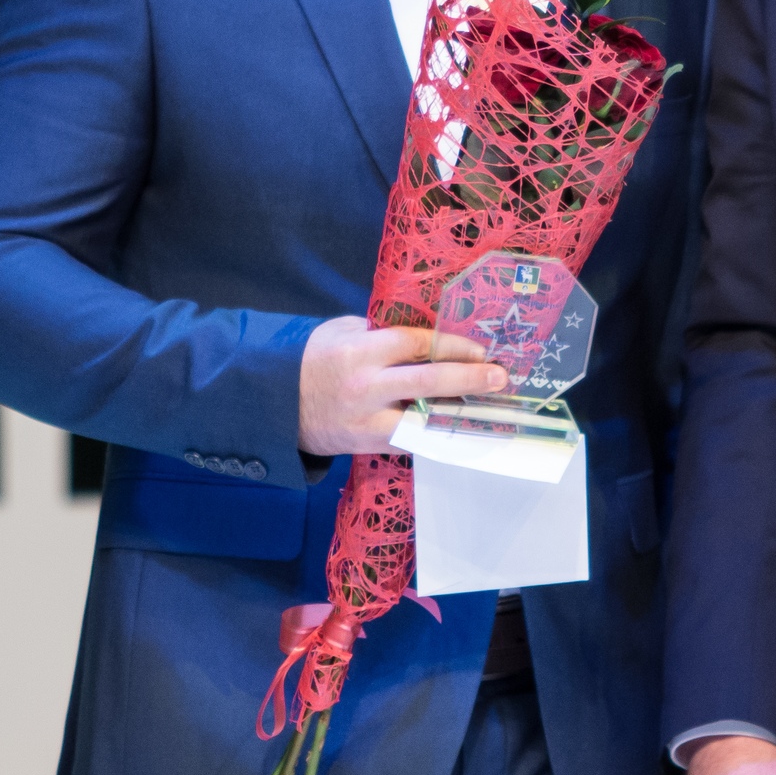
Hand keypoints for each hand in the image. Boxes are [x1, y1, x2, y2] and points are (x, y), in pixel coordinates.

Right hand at [296, 316, 504, 456]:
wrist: (276, 402)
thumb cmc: (315, 358)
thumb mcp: (343, 331)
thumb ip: (381, 332)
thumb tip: (429, 334)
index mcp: (361, 351)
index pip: (418, 344)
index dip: (454, 346)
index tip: (482, 349)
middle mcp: (367, 386)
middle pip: (428, 380)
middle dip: (469, 378)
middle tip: (499, 378)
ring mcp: (367, 420)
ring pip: (423, 418)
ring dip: (460, 413)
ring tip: (490, 410)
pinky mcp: (367, 443)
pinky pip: (410, 440)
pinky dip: (436, 434)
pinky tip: (461, 429)